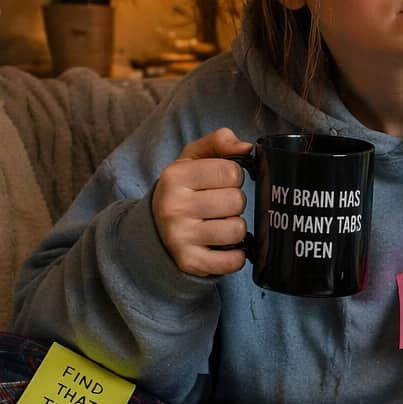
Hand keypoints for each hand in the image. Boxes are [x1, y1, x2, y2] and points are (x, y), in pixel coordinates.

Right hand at [151, 127, 252, 276]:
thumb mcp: (194, 158)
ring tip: (220, 224)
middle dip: (235, 203)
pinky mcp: (189, 261)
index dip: (233, 177)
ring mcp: (179, 236)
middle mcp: (173, 205)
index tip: (221, 183)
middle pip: (236, 201)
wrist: (155, 226)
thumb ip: (220, 142)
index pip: (231, 172)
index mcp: (175, 175)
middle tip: (220, 205)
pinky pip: (233, 261)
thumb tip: (247, 147)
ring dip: (235, 228)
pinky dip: (237, 256)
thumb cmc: (185, 188)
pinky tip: (225, 247)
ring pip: (237, 230)